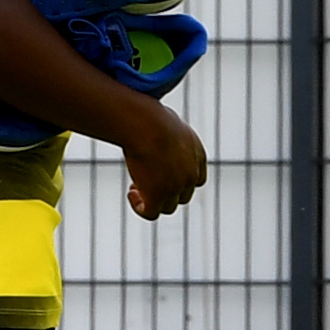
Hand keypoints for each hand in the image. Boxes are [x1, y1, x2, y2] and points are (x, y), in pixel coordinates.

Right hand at [121, 101, 206, 220]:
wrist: (147, 125)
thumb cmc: (150, 116)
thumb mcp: (164, 119)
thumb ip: (163, 129)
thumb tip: (149, 122)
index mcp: (197, 155)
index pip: (196, 179)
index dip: (179, 181)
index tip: (160, 171)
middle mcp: (190, 174)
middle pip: (183, 196)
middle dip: (165, 191)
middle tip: (142, 180)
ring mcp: (176, 187)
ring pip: (168, 207)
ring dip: (151, 200)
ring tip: (134, 187)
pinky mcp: (158, 196)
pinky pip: (150, 213)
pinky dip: (140, 207)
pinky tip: (131, 193)